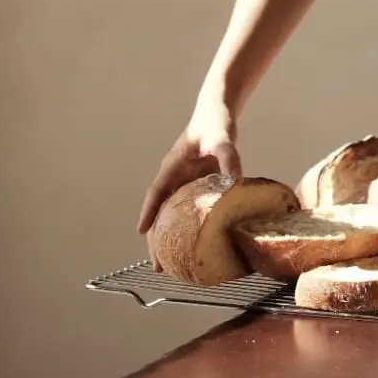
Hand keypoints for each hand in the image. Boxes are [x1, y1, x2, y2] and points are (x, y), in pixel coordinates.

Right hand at [137, 105, 241, 255]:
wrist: (218, 113)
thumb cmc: (216, 124)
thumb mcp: (223, 140)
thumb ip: (228, 159)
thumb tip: (235, 181)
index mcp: (173, 166)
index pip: (157, 192)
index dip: (148, 212)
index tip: (141, 232)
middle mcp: (175, 176)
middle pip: (160, 211)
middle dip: (156, 237)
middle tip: (158, 264)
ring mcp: (184, 182)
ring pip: (171, 214)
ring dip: (169, 236)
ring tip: (170, 263)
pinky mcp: (196, 185)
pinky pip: (187, 210)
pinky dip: (186, 227)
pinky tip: (194, 244)